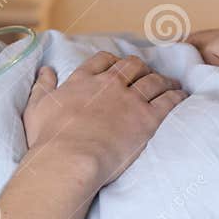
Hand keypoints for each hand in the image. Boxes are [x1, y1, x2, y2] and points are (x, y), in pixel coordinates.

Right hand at [22, 52, 186, 186]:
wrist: (71, 158)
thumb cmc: (50, 137)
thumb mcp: (37, 106)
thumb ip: (42, 86)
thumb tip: (45, 70)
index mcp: (83, 80)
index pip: (103, 60)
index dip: (113, 60)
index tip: (118, 65)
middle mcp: (109, 84)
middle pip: (132, 65)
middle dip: (141, 67)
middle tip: (146, 73)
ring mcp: (129, 100)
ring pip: (153, 80)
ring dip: (163, 80)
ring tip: (170, 83)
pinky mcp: (147, 119)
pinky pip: (167, 101)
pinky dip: (176, 96)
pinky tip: (180, 96)